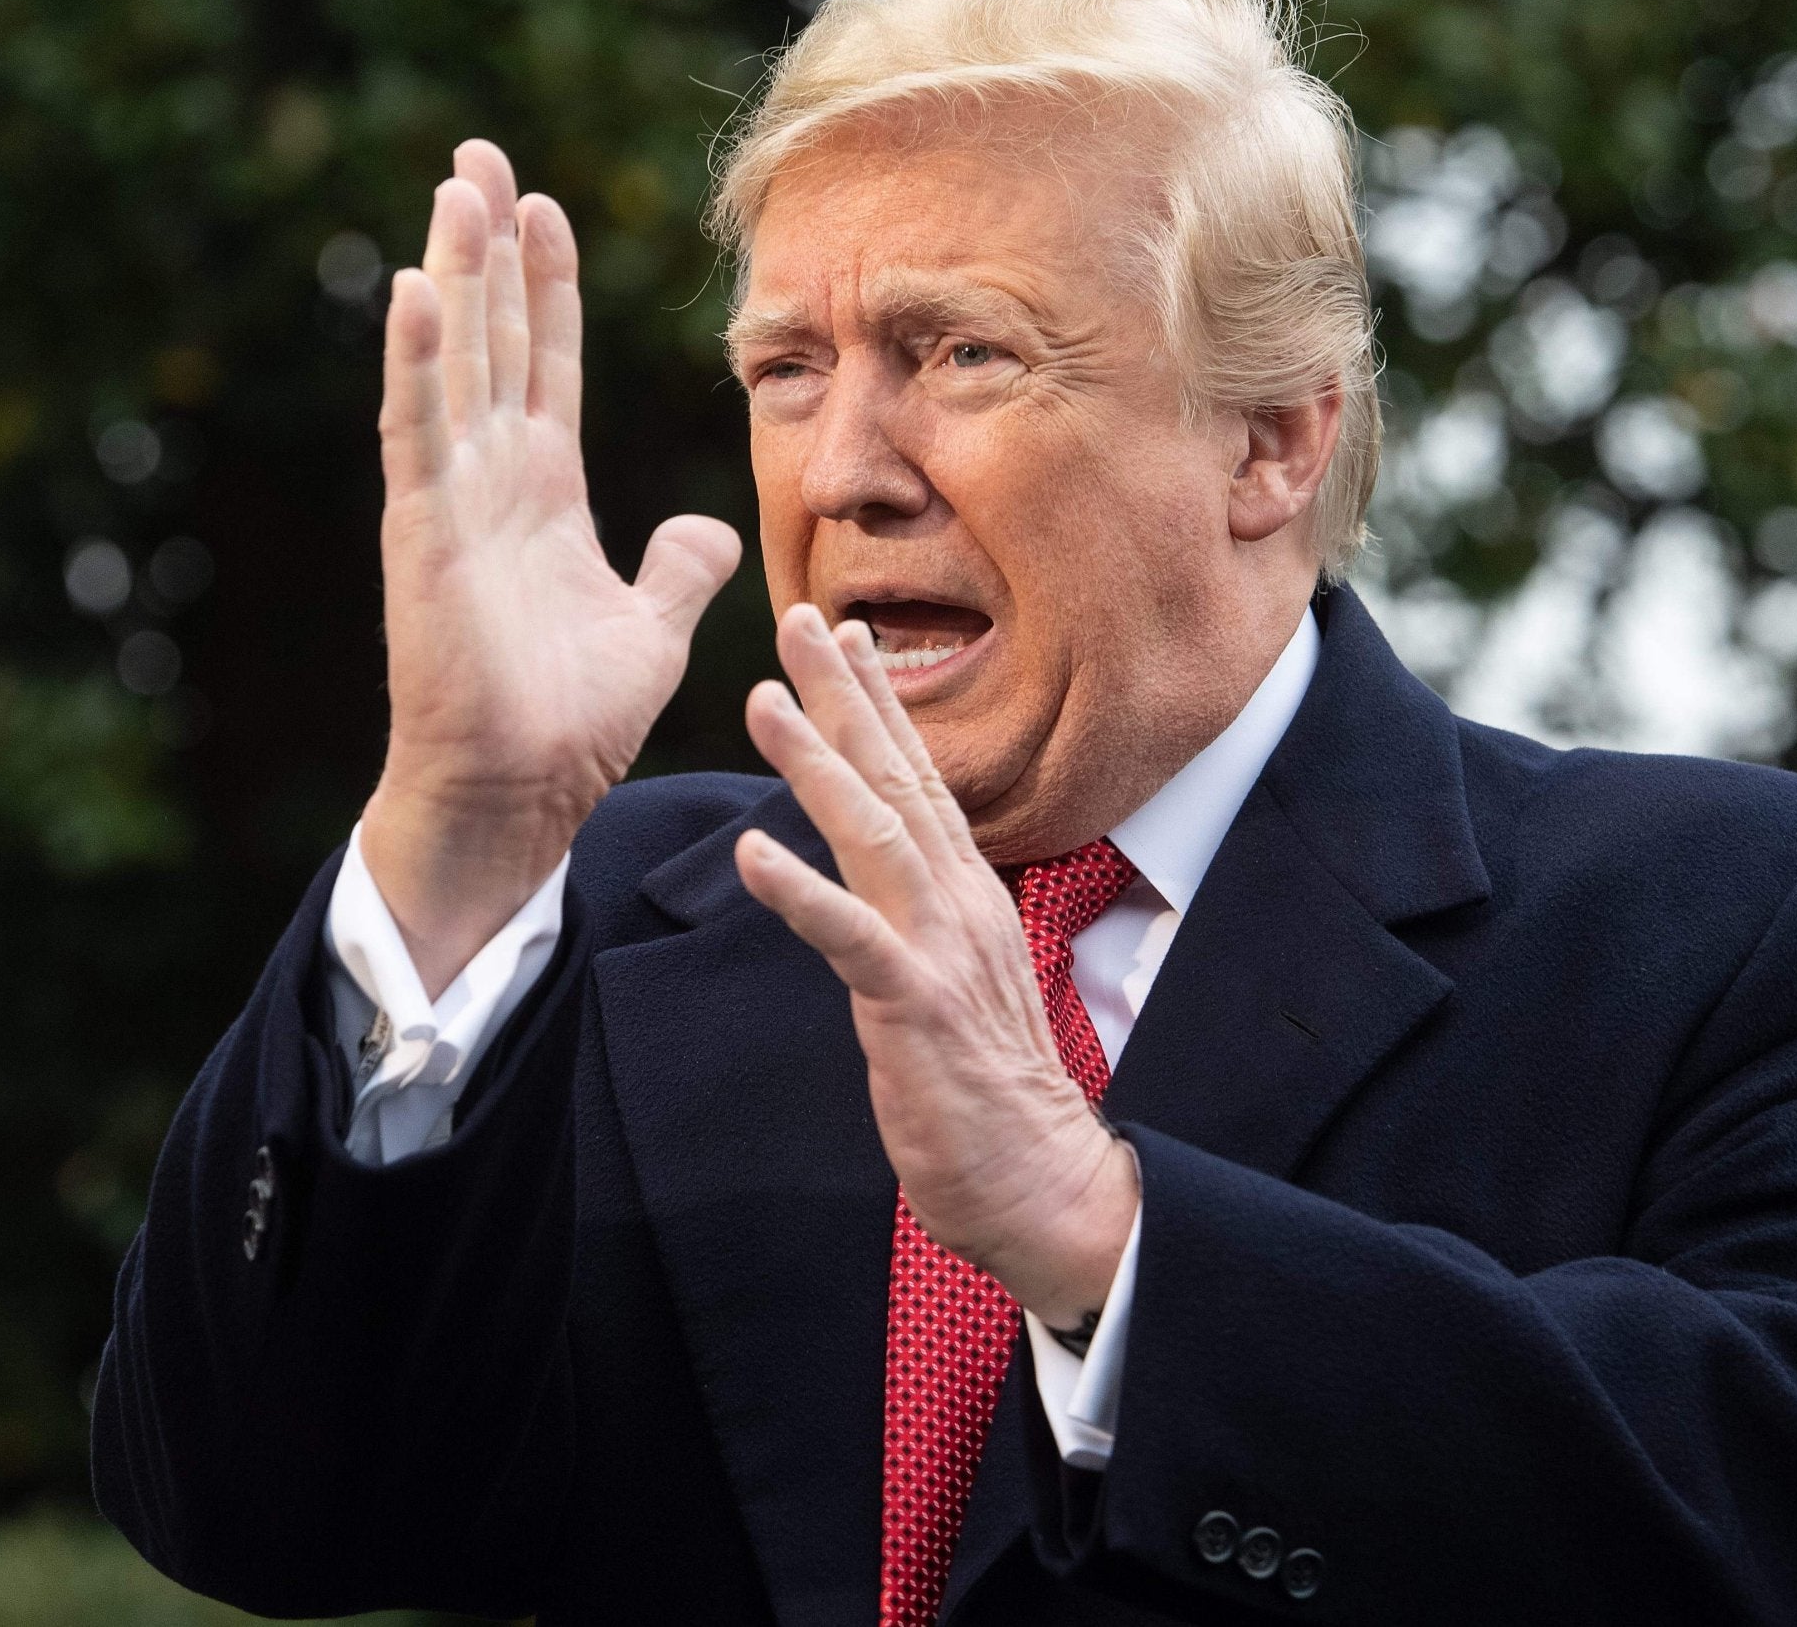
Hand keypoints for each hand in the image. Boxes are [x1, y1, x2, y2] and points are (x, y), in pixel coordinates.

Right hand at [364, 141, 740, 992]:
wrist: (520, 793)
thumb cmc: (571, 722)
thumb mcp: (652, 630)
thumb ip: (678, 568)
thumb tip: (707, 526)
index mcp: (543, 494)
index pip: (546, 365)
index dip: (547, 287)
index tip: (546, 207)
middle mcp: (492, 481)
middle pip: (492, 338)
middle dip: (488, 248)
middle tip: (479, 155)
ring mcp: (453, 502)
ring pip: (454, 362)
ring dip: (454, 274)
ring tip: (458, 186)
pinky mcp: (427, 536)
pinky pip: (420, 432)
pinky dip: (417, 361)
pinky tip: (416, 287)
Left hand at [732, 605, 1139, 1329]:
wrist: (1043, 1181)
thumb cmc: (988, 1091)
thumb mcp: (954, 979)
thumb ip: (921, 919)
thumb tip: (886, 877)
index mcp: (966, 894)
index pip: (919, 779)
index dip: (879, 702)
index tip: (845, 632)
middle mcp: (960, 902)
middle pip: (897, 778)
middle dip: (843, 694)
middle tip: (797, 616)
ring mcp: (941, 949)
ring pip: (873, 834)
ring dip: (815, 763)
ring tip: (763, 701)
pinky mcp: (916, 1007)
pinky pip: (851, 938)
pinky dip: (800, 891)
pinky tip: (753, 850)